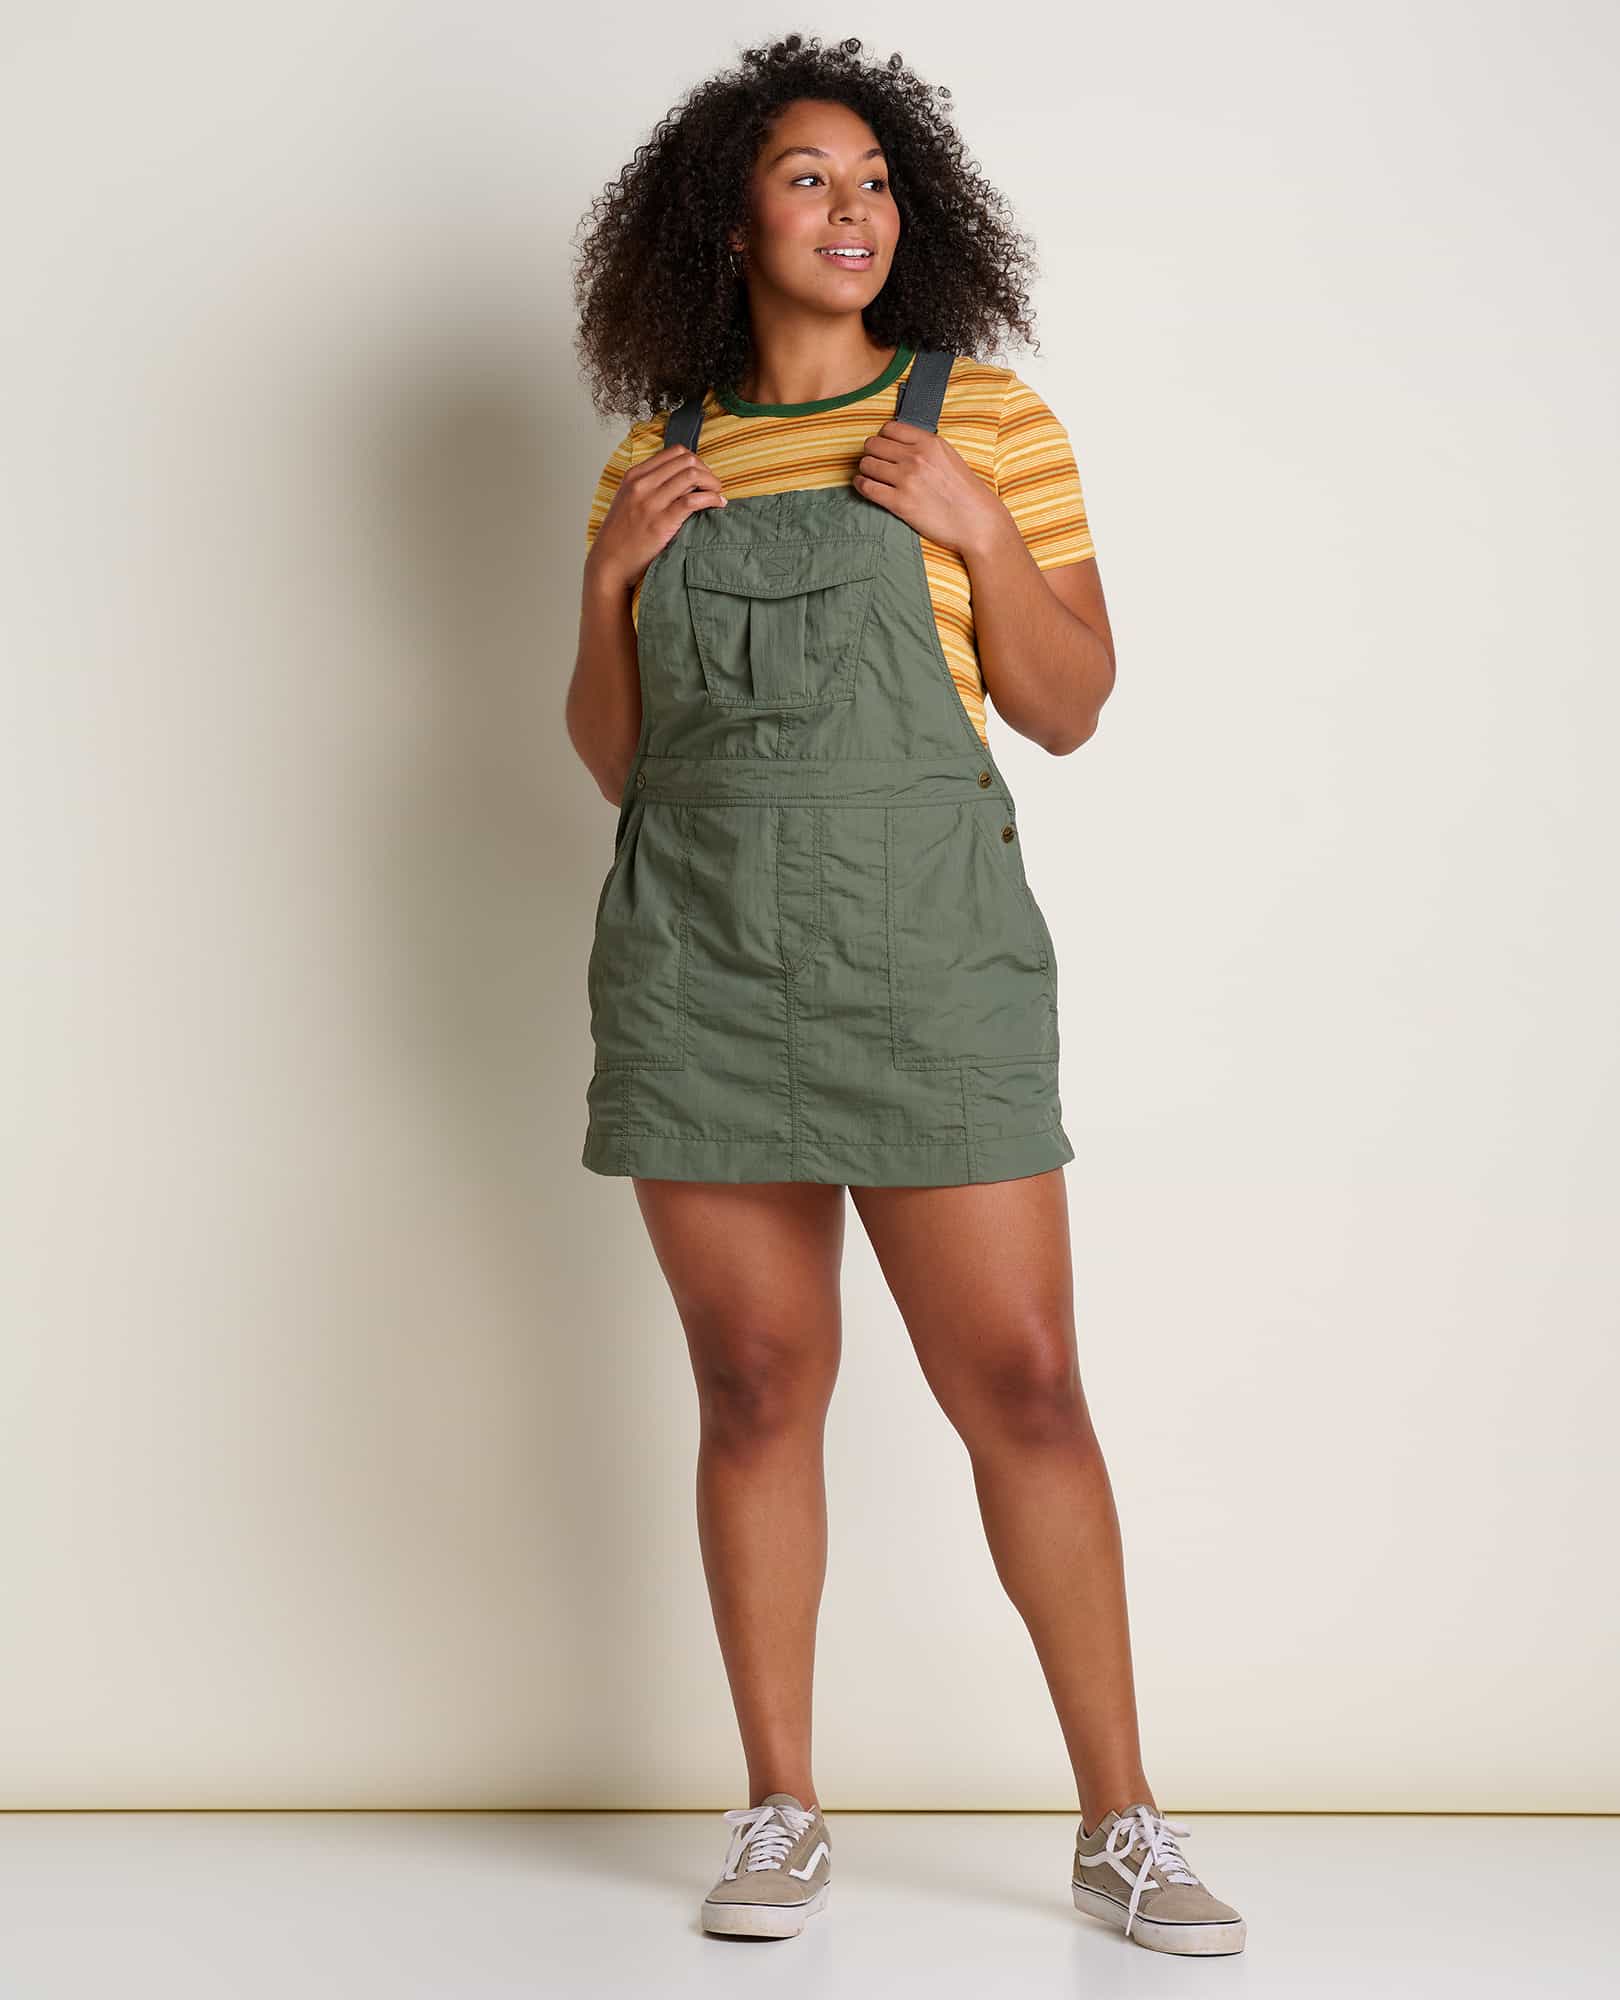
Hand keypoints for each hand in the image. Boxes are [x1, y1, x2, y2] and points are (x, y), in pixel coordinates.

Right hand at [587, 444, 727, 593]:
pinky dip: (711, 499)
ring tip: (717, 494)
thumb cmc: (621, 535)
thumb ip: (649, 485)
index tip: (702, 474)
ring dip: (712, 483)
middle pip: (686, 460)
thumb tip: (681, 478)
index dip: (696, 461)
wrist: (610, 562)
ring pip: (692, 475)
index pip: (674, 452)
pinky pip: (693, 501)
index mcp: (634, 475)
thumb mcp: (628, 499)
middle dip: (707, 470)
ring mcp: (651, 502)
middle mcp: (642, 484)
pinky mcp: (662, 522)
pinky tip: (718, 504)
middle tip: (713, 485)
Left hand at [852, 421, 1014, 557]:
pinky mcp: (900, 503)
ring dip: (866, 470)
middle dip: (872, 453)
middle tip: (876, 463)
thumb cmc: (965, 492)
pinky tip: (865, 486)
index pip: (890, 428)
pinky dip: (861, 485)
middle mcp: (916, 457)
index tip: (885, 448)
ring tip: (872, 476)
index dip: (883, 438)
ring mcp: (907, 480)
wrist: (977, 522)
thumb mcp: (948, 457)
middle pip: (873, 444)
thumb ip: (924, 447)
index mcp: (929, 442)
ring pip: (867, 464)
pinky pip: (867, 487)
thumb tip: (899, 444)